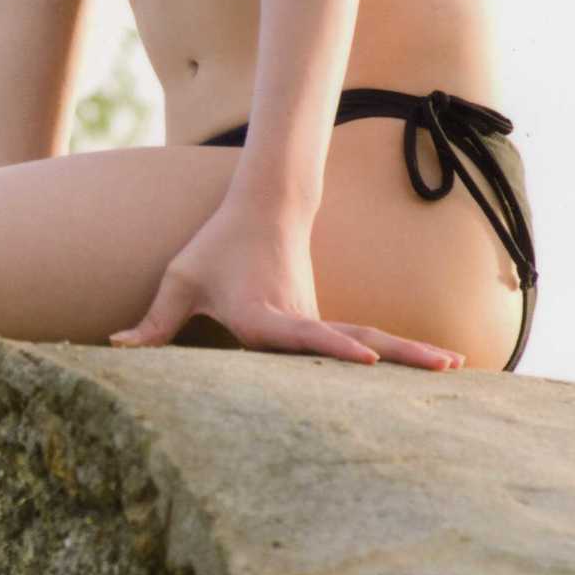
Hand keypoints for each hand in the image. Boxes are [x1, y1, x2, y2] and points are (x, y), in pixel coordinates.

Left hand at [108, 206, 464, 369]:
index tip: (361, 360)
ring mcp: (317, 321)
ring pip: (366, 343)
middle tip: (449, 366)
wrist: (262, 207)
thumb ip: (154, 322)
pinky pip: (360, 344)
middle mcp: (299, 320)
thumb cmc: (215, 248)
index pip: (303, 336)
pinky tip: (429, 368)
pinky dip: (394, 356)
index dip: (330, 349)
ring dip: (410, 356)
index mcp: (265, 314)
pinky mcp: (322, 323)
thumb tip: (116, 347)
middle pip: (355, 343)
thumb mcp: (179, 280)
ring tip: (457, 368)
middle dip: (399, 357)